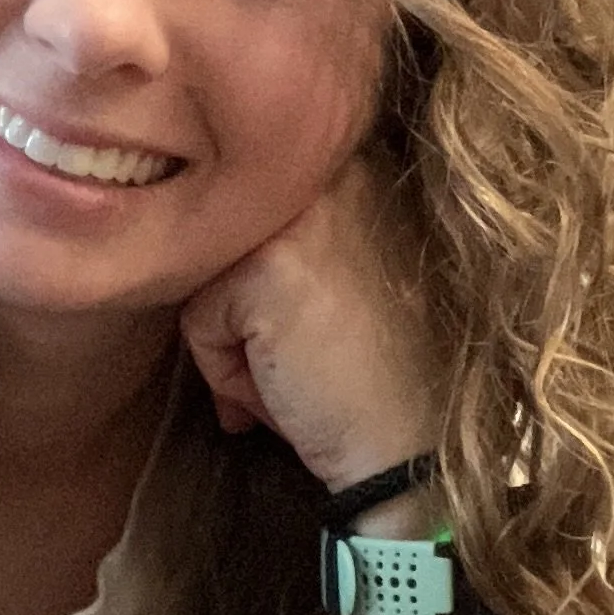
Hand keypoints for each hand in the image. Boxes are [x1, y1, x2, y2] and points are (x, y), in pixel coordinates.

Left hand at [179, 155, 439, 494]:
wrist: (415, 450)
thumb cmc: (383, 378)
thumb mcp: (347, 276)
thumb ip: (293, 242)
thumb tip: (204, 249)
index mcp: (359, 164)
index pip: (255, 208)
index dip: (263, 285)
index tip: (303, 331)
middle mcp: (335, 171)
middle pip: (229, 240)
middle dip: (245, 313)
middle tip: (297, 364)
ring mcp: (302, 213)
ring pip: (209, 280)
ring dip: (235, 346)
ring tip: (291, 380)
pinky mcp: (267, 265)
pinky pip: (198, 320)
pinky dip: (226, 372)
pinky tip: (281, 393)